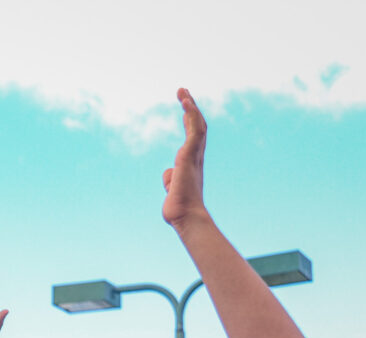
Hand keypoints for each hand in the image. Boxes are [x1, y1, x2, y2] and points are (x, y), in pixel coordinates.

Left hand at [162, 88, 208, 231]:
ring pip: (197, 125)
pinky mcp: (190, 156)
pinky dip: (191, 114)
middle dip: (190, 109)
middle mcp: (196, 157)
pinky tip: (185, 102)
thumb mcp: (171, 190)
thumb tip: (169, 174)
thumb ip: (170, 179)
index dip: (189, 120)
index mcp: (191, 163)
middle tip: (183, 93)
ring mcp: (194, 156)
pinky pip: (193, 130)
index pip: (192, 137)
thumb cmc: (178, 208)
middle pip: (196, 126)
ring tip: (182, 92)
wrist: (185, 217)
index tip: (184, 107)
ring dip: (190, 107)